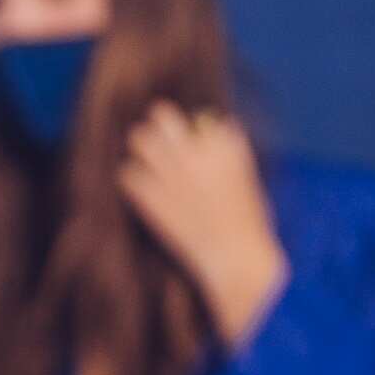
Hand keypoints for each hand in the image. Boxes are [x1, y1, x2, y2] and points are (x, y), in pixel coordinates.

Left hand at [120, 105, 288, 347]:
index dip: (194, 128)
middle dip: (159, 122)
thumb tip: (205, 130)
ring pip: (141, 140)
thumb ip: (226, 155)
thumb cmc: (246, 223)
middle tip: (156, 133)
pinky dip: (131, 177)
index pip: (202, 117)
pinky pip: (128, 174)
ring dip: (141, 146)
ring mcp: (172, 172)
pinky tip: (138, 186)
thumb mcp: (245, 180)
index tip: (191, 138)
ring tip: (144, 156)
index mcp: (227, 146)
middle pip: (164, 116)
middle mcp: (197, 153)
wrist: (235, 258)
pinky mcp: (151, 196)